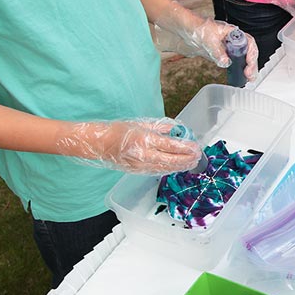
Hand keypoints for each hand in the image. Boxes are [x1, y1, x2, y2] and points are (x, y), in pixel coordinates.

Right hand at [56, 118, 201, 173]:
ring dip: (180, 166)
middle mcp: (143, 154)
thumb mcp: (139, 123)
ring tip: (192, 163)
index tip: (195, 147)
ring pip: (165, 168)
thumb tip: (175, 129)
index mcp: (144, 140)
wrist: (97, 144)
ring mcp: (140, 165)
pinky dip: (169, 169)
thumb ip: (159, 127)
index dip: (185, 148)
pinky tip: (177, 167)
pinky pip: (157, 171)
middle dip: (186, 159)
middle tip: (197, 156)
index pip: (171, 146)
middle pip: (171, 160)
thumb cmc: (117, 130)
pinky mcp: (137, 171)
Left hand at [152, 5, 258, 80]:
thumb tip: (226, 62)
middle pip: (247, 52)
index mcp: (232, 33)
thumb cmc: (195, 26)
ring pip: (242, 59)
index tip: (249, 63)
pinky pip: (232, 63)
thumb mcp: (207, 38)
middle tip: (250, 75)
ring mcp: (225, 48)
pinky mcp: (218, 56)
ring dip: (247, 68)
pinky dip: (237, 71)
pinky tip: (239, 77)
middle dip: (251, 64)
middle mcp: (231, 40)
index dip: (251, 53)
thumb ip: (217, 50)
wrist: (180, 30)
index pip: (248, 42)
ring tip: (249, 78)